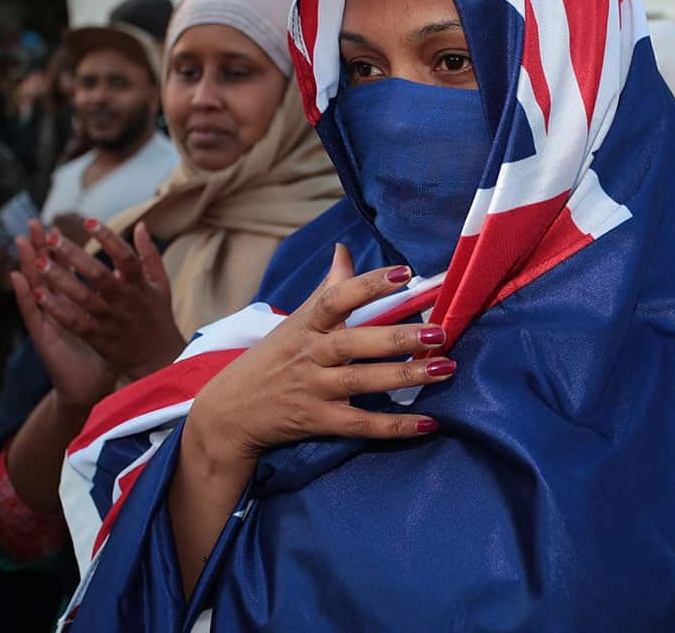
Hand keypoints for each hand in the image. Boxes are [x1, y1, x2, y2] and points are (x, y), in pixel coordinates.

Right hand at [10, 220, 114, 410]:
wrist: (91, 386)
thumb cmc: (103, 350)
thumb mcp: (112, 319)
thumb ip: (114, 295)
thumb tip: (123, 272)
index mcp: (78, 301)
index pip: (67, 269)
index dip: (62, 248)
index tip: (57, 224)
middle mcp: (60, 307)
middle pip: (50, 272)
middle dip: (43, 248)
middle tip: (34, 223)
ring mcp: (50, 320)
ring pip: (37, 286)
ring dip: (29, 263)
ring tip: (21, 241)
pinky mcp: (45, 335)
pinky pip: (33, 312)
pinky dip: (24, 294)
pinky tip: (16, 278)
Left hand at [34, 219, 184, 381]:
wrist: (158, 358)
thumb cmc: (157, 315)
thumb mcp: (160, 284)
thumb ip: (150, 255)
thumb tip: (141, 225)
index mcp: (141, 285)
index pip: (126, 257)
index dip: (108, 238)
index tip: (88, 221)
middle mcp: (126, 301)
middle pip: (99, 275)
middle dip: (75, 255)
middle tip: (51, 237)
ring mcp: (111, 320)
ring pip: (83, 298)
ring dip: (60, 280)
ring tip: (37, 262)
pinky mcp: (99, 338)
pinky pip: (75, 322)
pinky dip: (57, 309)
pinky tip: (38, 295)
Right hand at [186, 243, 455, 464]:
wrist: (227, 413)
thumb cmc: (272, 358)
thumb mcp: (295, 321)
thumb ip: (326, 288)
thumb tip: (344, 249)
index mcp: (306, 325)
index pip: (336, 298)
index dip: (369, 284)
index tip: (405, 273)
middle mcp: (309, 355)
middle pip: (354, 343)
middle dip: (398, 337)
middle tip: (439, 331)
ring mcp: (312, 389)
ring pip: (363, 382)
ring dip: (407, 377)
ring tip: (446, 369)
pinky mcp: (316, 421)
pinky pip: (360, 425)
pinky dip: (394, 426)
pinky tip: (428, 423)